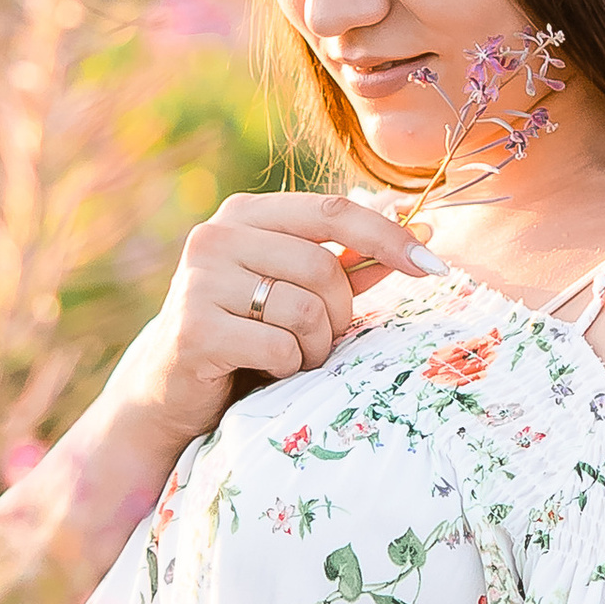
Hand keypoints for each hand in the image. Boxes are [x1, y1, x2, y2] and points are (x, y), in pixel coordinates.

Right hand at [105, 190, 437, 459]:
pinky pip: (279, 347)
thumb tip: (424, 235)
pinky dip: (288, 368)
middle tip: (323, 339)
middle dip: (340, 313)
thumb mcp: (296, 294)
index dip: (388, 237)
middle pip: (321, 267)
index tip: (433, 265)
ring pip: (304, 308)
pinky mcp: (194, 330)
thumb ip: (349, 264)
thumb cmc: (245, 337)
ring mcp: (199, 282)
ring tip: (293, 358)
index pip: (332, 211)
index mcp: (244, 214)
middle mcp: (216, 237)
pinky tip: (264, 372)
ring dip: (315, 346)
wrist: (170, 392)